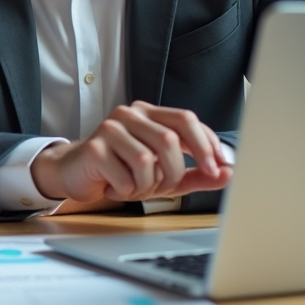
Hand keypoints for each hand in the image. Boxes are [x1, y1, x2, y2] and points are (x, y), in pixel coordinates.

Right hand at [30, 101, 232, 203]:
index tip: (219, 168)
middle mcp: (130, 114)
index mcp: (149, 114)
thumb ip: (197, 174)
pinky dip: (128, 190)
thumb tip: (228, 172)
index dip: (207, 144)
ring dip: (149, 184)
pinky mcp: (95, 148)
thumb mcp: (164, 175)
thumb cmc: (122, 170)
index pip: (186, 119)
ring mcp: (110, 128)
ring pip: (149, 160)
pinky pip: (127, 176)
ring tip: (136, 186)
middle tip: (167, 187)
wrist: (76, 174)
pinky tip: (116, 186)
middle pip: (170, 139)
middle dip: (176, 171)